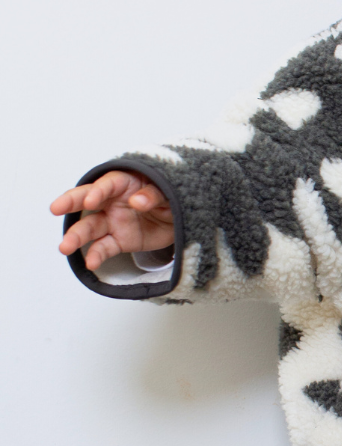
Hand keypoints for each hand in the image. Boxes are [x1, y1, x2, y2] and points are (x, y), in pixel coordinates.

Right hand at [51, 170, 173, 271]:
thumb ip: (154, 195)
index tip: (90, 201)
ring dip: (76, 236)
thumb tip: (137, 200)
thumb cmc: (171, 197)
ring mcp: (113, 221)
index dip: (98, 191)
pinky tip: (90, 263)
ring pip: (90, 227)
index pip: (107, 184)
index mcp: (125, 182)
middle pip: (87, 200)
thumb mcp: (169, 192)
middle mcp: (112, 200)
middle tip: (55, 208)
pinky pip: (104, 248)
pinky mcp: (118, 240)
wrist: (181, 219)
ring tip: (64, 247)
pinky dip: (96, 255)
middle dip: (70, 203)